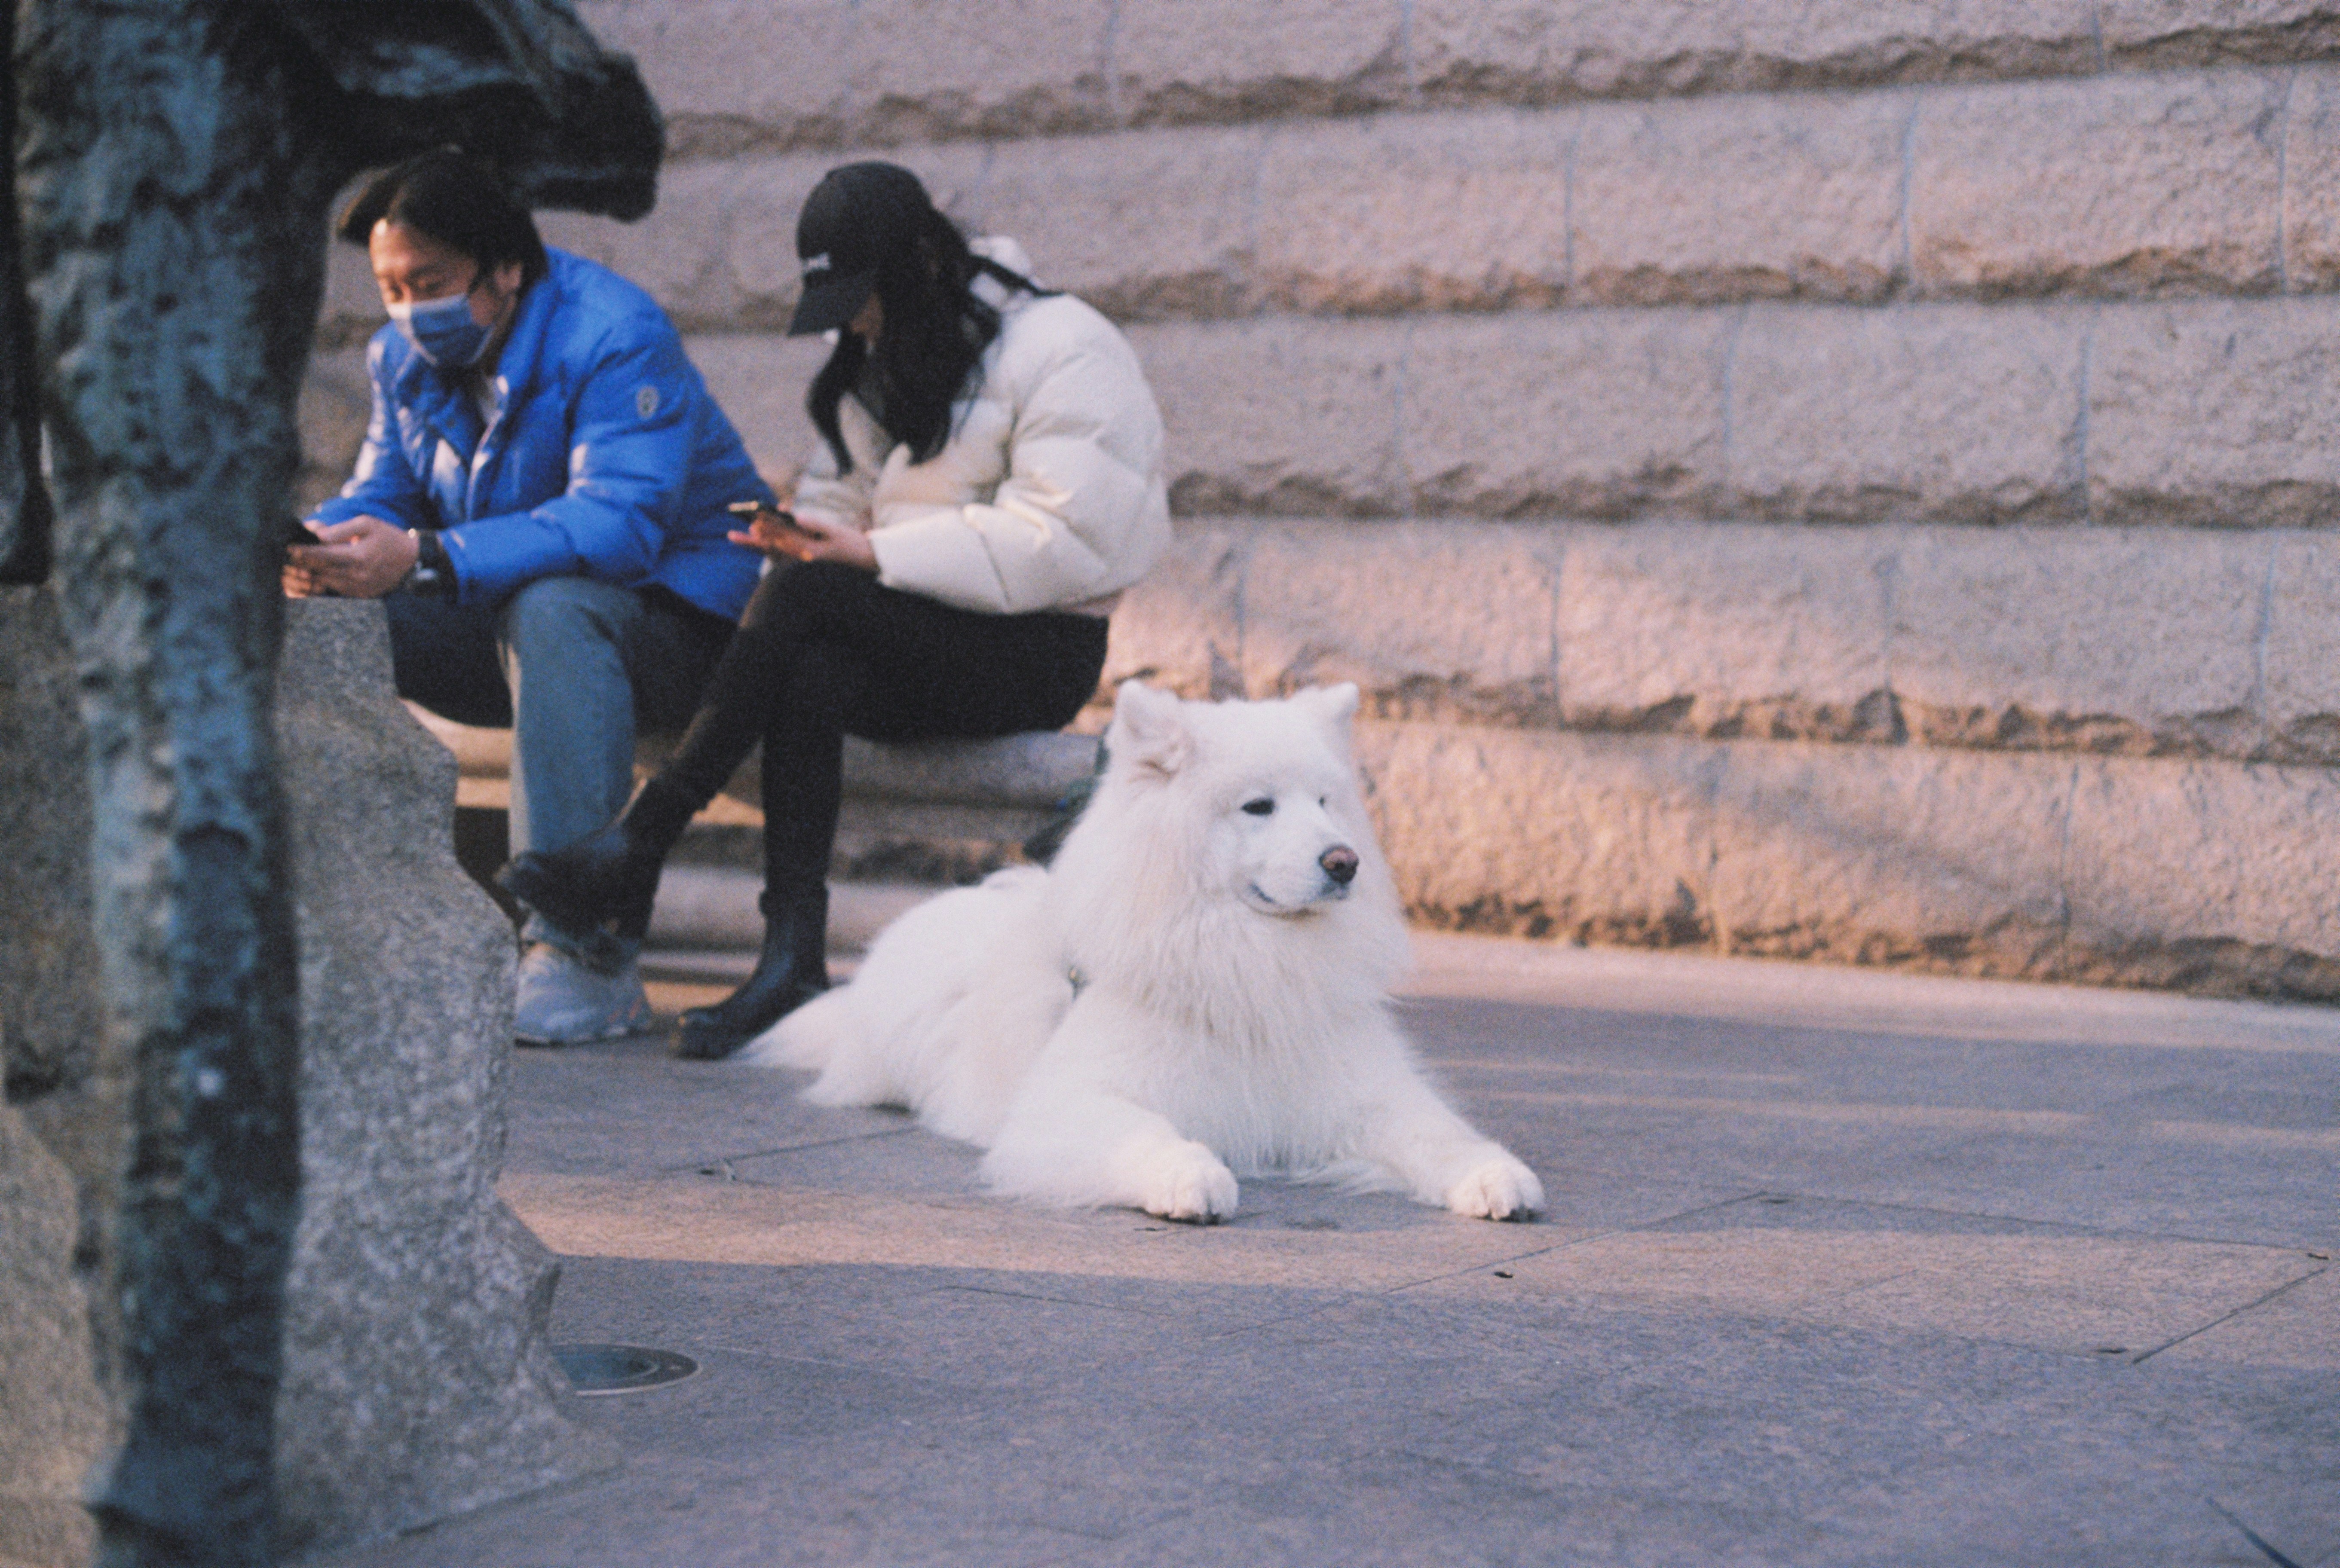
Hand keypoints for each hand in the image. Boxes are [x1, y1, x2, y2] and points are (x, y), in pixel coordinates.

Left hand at [284, 515, 417, 598]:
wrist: (412, 560)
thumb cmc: (388, 537)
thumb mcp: (366, 524)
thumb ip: (339, 529)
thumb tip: (315, 533)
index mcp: (359, 556)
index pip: (322, 555)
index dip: (302, 552)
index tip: (287, 547)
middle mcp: (358, 575)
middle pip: (320, 571)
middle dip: (300, 564)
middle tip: (284, 559)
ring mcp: (360, 588)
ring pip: (324, 583)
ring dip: (307, 576)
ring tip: (292, 569)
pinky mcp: (361, 595)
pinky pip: (335, 591)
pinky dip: (321, 585)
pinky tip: (311, 578)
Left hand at [727, 507, 876, 572]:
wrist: (868, 562)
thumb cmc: (853, 544)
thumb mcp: (837, 531)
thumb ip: (815, 524)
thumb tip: (796, 516)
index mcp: (810, 551)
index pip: (783, 538)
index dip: (767, 527)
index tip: (754, 519)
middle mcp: (804, 559)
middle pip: (774, 548)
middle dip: (758, 539)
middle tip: (739, 532)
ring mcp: (805, 562)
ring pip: (777, 554)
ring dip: (760, 545)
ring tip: (744, 535)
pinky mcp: (807, 562)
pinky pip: (785, 556)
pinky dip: (774, 548)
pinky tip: (765, 541)